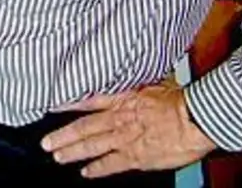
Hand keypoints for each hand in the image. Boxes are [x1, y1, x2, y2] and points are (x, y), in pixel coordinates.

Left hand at [40, 82, 215, 177]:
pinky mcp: (136, 157)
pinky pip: (111, 165)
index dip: (68, 104)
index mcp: (123, 98)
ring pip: (92, 146)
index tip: (51, 108)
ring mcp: (125, 139)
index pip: (88, 100)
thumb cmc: (182, 99)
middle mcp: (119, 119)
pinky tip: (85, 172)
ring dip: (72, 152)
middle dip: (63, 135)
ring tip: (57, 156)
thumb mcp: (157, 81)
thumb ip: (140, 83)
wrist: (196, 118)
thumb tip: (135, 69)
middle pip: (84, 127)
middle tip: (45, 142)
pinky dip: (97, 169)